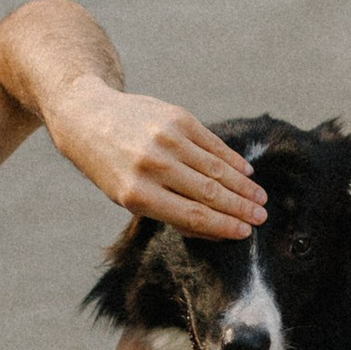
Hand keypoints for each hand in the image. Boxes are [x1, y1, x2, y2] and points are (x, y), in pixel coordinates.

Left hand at [51, 77, 267, 237]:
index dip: (223, 226)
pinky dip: (232, 160)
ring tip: (259, 199)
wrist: (89, 117)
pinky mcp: (176, 118)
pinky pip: (212, 144)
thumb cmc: (111, 167)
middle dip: (240, 208)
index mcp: (137, 194)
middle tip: (262, 218)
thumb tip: (216, 231)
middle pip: (209, 193)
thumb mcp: (129, 197)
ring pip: (216, 168)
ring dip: (242, 187)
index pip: (192, 215)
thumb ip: (169, 213)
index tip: (245, 233)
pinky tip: (245, 172)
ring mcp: (166, 139)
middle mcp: (152, 166)